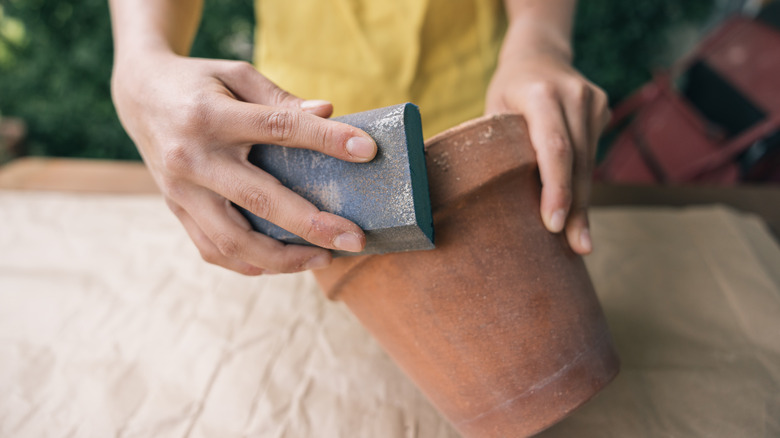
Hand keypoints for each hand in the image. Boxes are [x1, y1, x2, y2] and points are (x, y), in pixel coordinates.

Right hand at [111, 53, 376, 274]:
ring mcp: (181, 191)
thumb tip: (328, 112)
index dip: (326, 139)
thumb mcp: (237, 74)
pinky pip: (211, 249)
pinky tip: (281, 264)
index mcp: (211, 116)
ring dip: (282, 258)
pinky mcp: (176, 209)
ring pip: (232, 240)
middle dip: (312, 225)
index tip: (367, 150)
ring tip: (324, 258)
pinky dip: (247, 263)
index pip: (278, 128)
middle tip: (355, 239)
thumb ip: (280, 97)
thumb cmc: (199, 82)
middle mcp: (192, 158)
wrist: (138, 95)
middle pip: (259, 201)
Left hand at [485, 50, 609, 253]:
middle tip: (577, 247)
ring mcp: (593, 101)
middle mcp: (573, 96)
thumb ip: (497, 146)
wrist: (540, 51)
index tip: (553, 224)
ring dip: (584, 203)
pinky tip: (578, 212)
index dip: (556, 188)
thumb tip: (479, 199)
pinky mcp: (603, 109)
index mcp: (541, 94)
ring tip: (579, 241)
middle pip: (577, 161)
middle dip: (576, 208)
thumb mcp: (493, 109)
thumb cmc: (507, 89)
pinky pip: (592, 155)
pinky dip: (582, 183)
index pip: (555, 148)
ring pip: (589, 163)